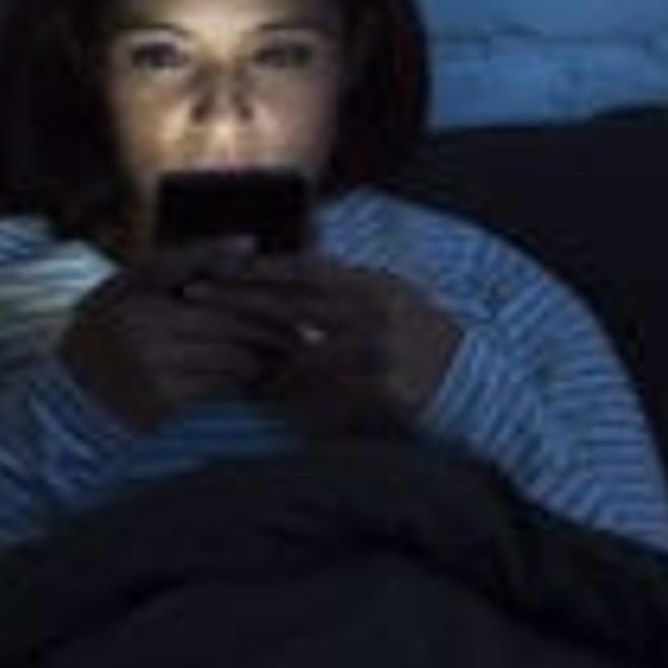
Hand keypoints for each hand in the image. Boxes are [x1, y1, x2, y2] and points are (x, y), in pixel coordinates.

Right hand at [57, 239, 277, 427]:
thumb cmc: (107, 332)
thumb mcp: (126, 286)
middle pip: (228, 321)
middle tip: (296, 330)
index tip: (268, 272)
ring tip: (281, 355)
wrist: (70, 398)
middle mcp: (143, 328)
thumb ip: (180, 261)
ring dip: (262, 357)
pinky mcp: (162, 401)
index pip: (203, 277)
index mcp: (136, 294)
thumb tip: (246, 244)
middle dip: (268, 326)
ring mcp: (152, 366)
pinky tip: (253, 380)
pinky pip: (220, 387)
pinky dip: (242, 383)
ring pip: (231, 356)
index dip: (239, 274)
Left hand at [195, 257, 461, 434]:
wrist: (475, 390)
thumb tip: (289, 265)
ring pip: (305, 354)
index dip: (257, 267)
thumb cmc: (422, 344)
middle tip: (192, 298)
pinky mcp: (389, 391)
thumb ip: (342, 289)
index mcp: (376, 285)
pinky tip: (268, 402)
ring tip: (222, 362)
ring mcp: (385, 351)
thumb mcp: (389, 301)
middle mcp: (379, 311)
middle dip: (238, 300)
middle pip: (293, 303)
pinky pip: (328, 395)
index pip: (306, 269)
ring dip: (261, 360)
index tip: (213, 265)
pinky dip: (297, 398)